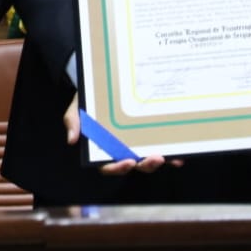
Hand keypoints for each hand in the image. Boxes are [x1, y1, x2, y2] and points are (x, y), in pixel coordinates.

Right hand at [63, 94, 178, 174]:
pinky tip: (179, 155)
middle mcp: (122, 149)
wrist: (103, 82)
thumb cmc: (88, 98)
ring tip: (169, 157)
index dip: (118, 168)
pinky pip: (161, 147)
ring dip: (160, 162)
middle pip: (134, 164)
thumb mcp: (77, 106)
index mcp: (103, 148)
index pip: (109, 165)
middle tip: (155, 158)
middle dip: (145, 165)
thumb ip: (73, 121)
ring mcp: (137, 143)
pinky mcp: (150, 135)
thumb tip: (72, 139)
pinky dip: (171, 154)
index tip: (128, 162)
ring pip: (149, 159)